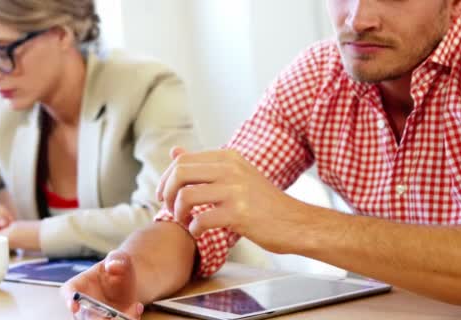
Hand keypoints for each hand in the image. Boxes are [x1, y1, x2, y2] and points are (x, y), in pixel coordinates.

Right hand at [61, 250, 143, 319]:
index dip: (69, 299)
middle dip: (97, 319)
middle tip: (112, 316)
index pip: (69, 292)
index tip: (75, 305)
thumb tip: (113, 266)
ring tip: (132, 308)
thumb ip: (116, 258)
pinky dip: (129, 318)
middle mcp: (84, 305)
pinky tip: (136, 307)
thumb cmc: (117, 267)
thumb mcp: (119, 258)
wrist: (128, 280)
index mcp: (80, 285)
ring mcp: (96, 316)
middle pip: (84, 316)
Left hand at [156, 147, 308, 252]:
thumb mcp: (236, 174)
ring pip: (185, 195)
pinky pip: (200, 220)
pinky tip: (199, 232)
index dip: (166, 179)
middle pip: (179, 173)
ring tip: (185, 221)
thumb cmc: (263, 202)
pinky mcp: (238, 213)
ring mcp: (235, 190)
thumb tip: (174, 151)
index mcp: (228, 157)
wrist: (295, 222)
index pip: (182, 160)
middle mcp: (230, 168)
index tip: (164, 195)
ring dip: (177, 213)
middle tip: (170, 209)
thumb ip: (204, 164)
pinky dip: (193, 229)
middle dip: (167, 193)